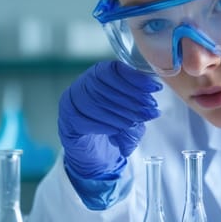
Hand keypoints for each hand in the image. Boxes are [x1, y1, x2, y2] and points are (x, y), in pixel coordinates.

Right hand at [58, 61, 161, 180]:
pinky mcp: (66, 121)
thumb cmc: (113, 126)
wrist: (94, 151)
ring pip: (94, 102)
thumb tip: (152, 108)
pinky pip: (84, 120)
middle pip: (105, 86)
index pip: (113, 69)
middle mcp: (81, 85)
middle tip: (149, 111)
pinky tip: (116, 130)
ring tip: (135, 123)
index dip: (135, 78)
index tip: (154, 88)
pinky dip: (104, 125)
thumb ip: (139, 107)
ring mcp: (70, 102)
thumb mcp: (131, 114)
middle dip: (131, 99)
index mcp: (97, 75)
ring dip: (120, 113)